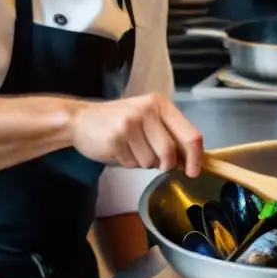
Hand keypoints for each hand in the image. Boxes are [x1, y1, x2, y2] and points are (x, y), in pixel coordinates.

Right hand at [70, 92, 202, 176]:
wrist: (81, 119)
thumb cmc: (119, 122)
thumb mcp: (149, 122)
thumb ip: (169, 136)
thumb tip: (189, 162)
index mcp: (161, 105)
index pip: (191, 135)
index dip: (195, 158)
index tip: (194, 172)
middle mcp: (148, 111)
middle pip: (170, 152)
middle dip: (164, 164)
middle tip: (152, 160)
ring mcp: (131, 123)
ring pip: (151, 161)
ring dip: (142, 163)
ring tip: (130, 148)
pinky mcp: (116, 138)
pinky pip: (132, 164)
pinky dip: (127, 163)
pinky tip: (119, 150)